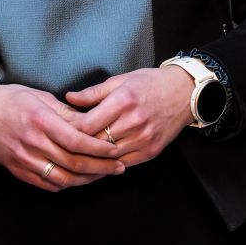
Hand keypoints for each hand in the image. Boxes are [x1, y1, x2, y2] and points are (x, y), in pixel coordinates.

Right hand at [0, 81, 125, 191]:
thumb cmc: (11, 100)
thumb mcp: (41, 97)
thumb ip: (67, 113)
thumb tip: (94, 123)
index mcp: (41, 120)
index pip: (77, 140)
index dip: (99, 149)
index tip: (115, 151)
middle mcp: (32, 142)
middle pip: (73, 163)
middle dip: (101, 168)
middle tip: (118, 167)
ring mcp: (24, 159)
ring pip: (63, 178)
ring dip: (87, 180)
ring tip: (102, 175)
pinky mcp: (18, 170)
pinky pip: (47, 184)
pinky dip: (67, 184)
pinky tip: (78, 179)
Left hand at [66, 66, 194, 167]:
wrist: (184, 93)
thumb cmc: (150, 83)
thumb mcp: (120, 80)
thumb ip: (93, 93)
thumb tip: (69, 98)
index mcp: (123, 101)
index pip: (87, 125)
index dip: (70, 130)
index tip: (61, 130)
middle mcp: (134, 121)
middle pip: (96, 142)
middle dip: (78, 145)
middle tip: (63, 146)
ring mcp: (144, 138)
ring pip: (109, 156)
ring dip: (92, 157)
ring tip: (77, 156)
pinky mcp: (152, 151)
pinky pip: (124, 163)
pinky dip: (109, 163)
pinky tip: (97, 162)